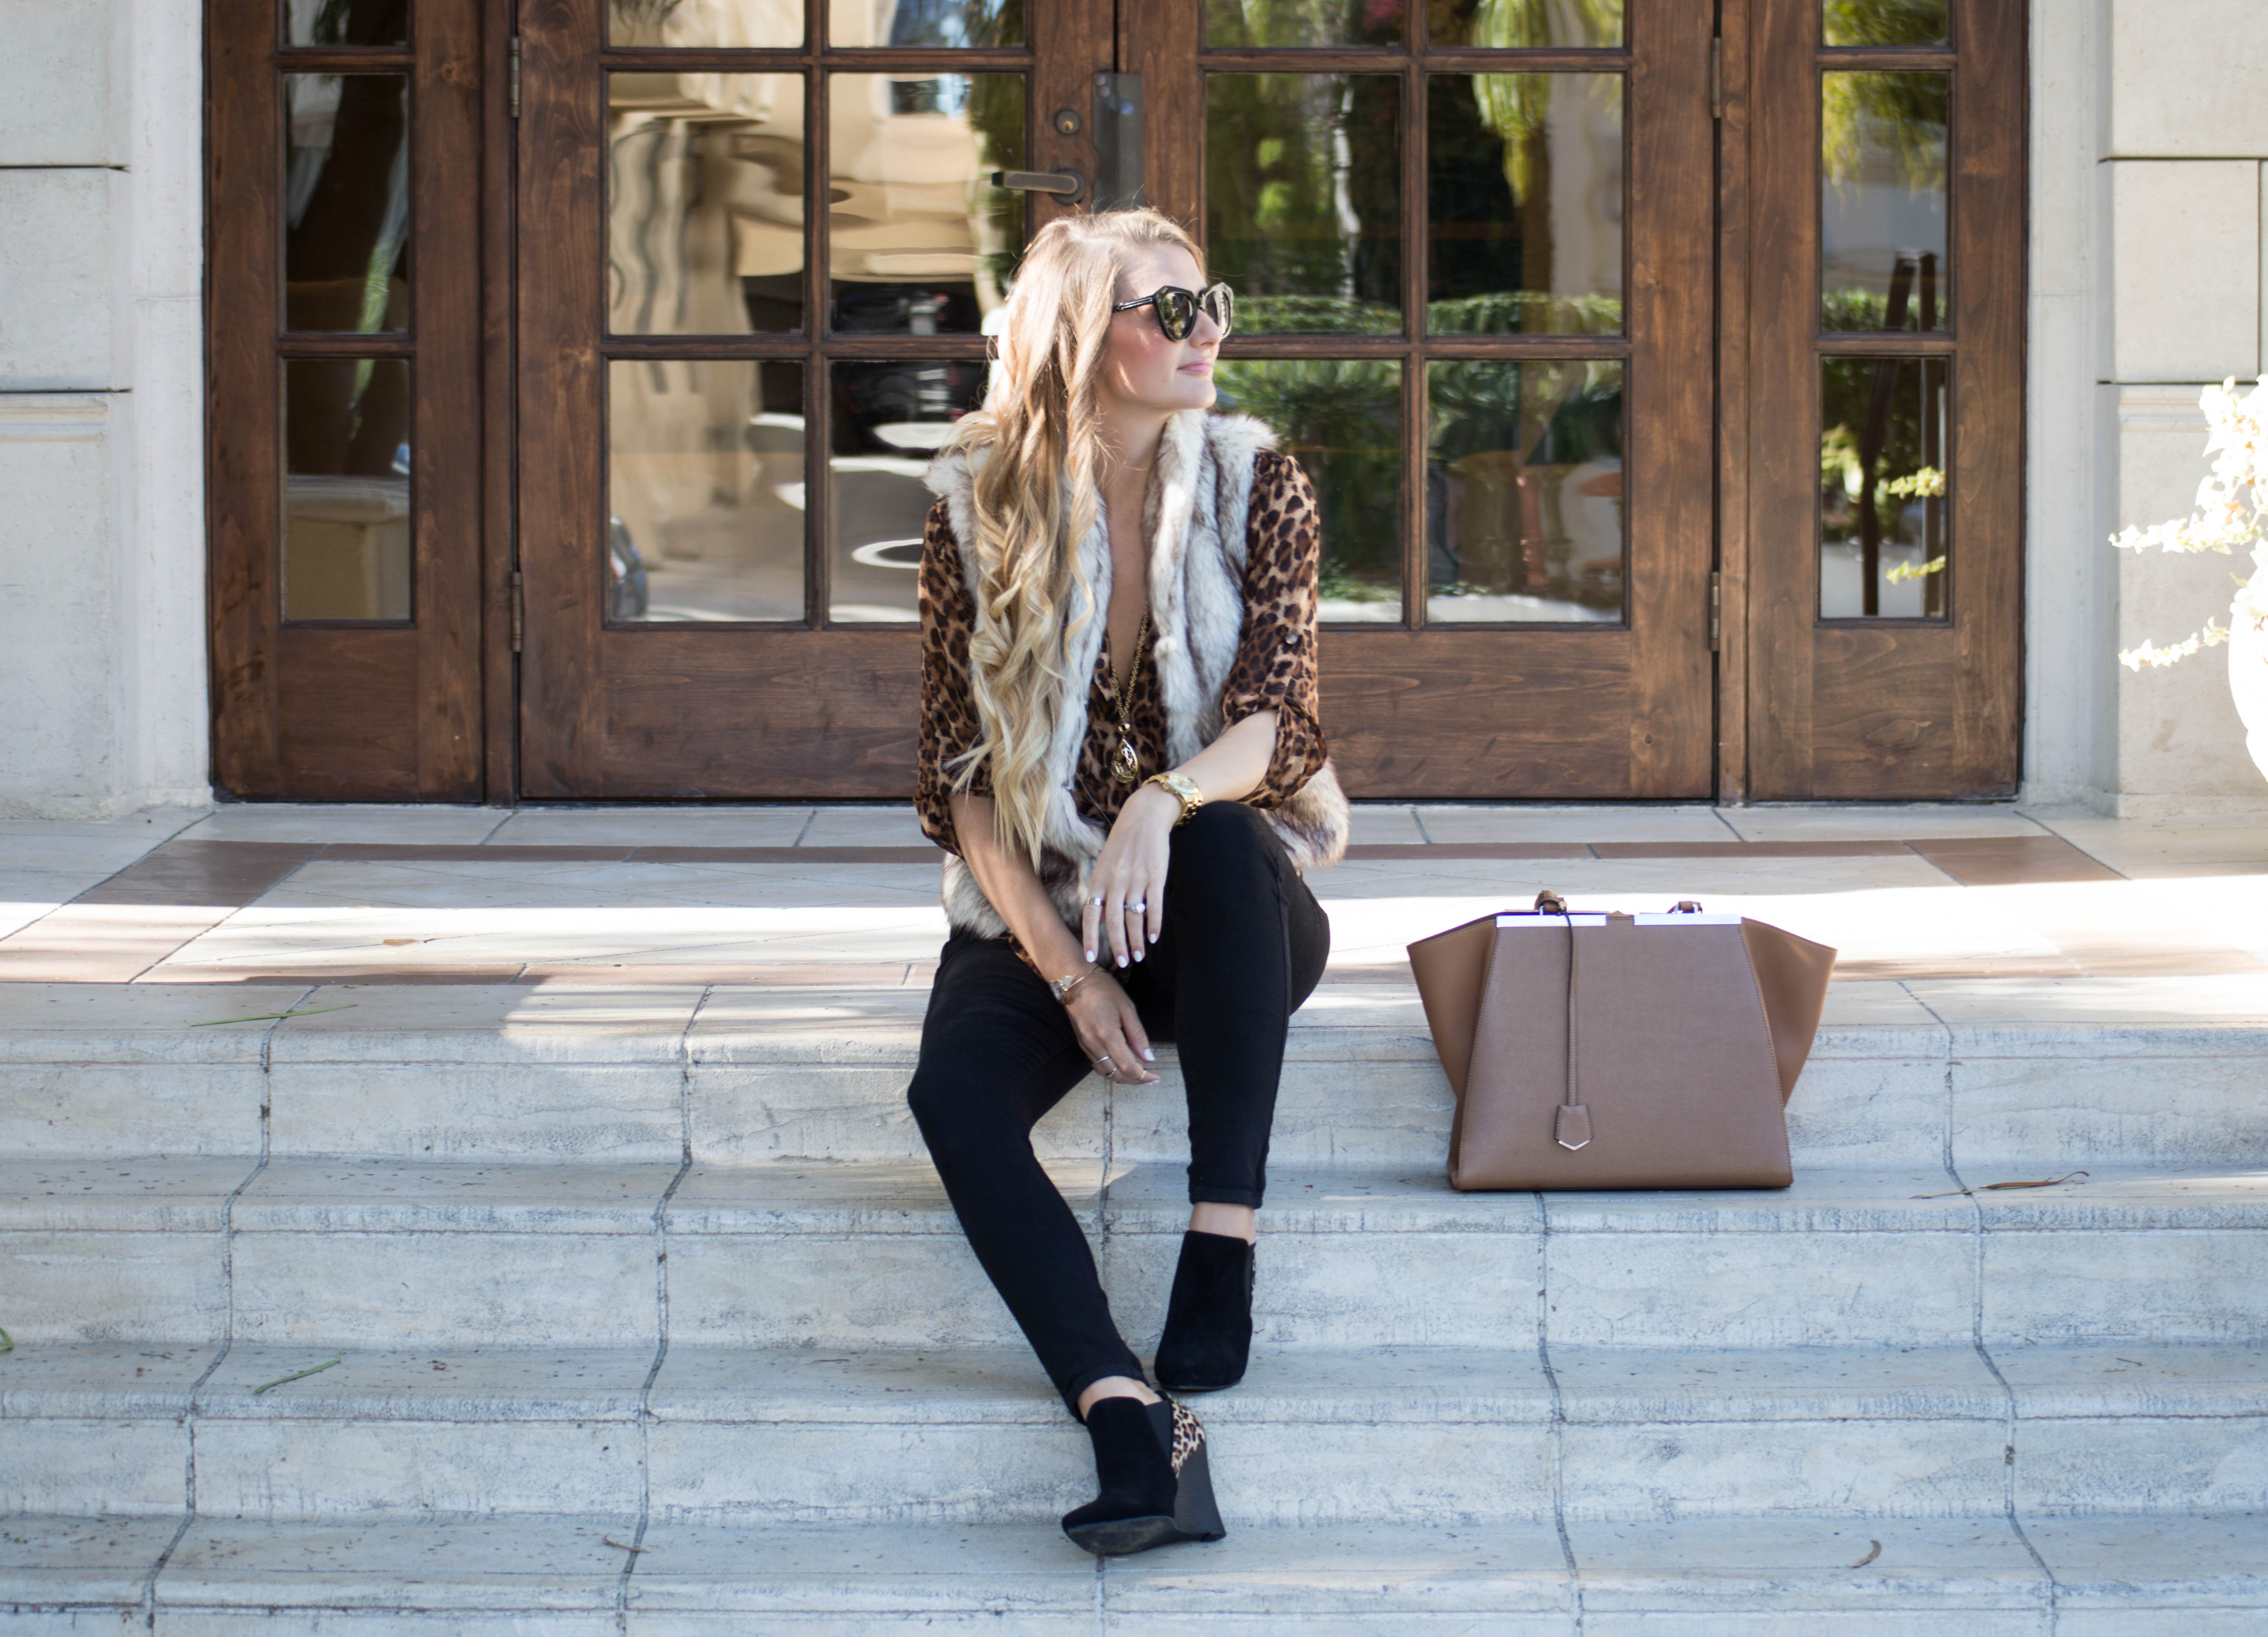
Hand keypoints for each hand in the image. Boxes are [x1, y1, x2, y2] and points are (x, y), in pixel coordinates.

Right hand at [1064, 969, 1156, 1082]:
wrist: (1074, 982)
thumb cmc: (1103, 989)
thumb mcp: (1127, 1008)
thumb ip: (1138, 1035)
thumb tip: (1149, 1058)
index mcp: (1107, 1035)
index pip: (1127, 1067)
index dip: (1143, 1076)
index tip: (1155, 1077)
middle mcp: (1094, 1044)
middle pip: (1116, 1074)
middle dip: (1135, 1080)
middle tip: (1150, 1077)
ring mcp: (1086, 1045)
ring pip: (1105, 1072)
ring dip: (1122, 1077)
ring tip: (1138, 1073)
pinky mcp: (1082, 1044)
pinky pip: (1097, 1064)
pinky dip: (1111, 1069)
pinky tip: (1121, 1064)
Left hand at [1083, 784, 1176, 968]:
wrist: (1145, 817)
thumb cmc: (1123, 844)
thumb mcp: (1104, 865)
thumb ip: (1101, 893)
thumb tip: (1099, 921)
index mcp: (1099, 879)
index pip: (1090, 914)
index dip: (1089, 937)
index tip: (1090, 957)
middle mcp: (1116, 881)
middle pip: (1114, 921)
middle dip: (1118, 946)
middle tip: (1123, 963)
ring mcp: (1136, 880)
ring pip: (1134, 918)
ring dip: (1137, 940)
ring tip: (1139, 956)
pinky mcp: (1156, 877)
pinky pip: (1154, 906)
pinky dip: (1154, 924)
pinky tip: (1154, 937)